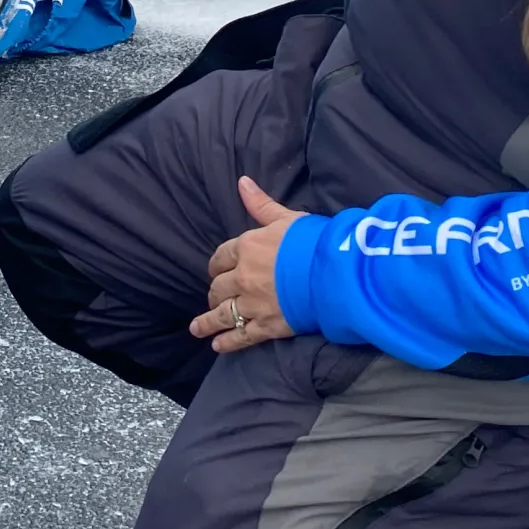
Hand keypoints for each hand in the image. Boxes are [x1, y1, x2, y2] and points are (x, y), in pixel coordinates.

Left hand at [191, 175, 303, 353]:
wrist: (332, 274)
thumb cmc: (312, 241)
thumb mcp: (286, 217)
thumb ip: (260, 204)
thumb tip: (242, 182)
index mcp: (246, 248)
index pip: (221, 257)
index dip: (217, 265)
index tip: (217, 270)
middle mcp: (243, 277)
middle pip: (219, 288)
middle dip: (215, 293)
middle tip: (214, 297)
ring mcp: (253, 304)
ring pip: (223, 314)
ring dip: (207, 322)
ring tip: (196, 329)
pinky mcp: (267, 326)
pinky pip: (241, 336)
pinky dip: (227, 342)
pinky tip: (217, 346)